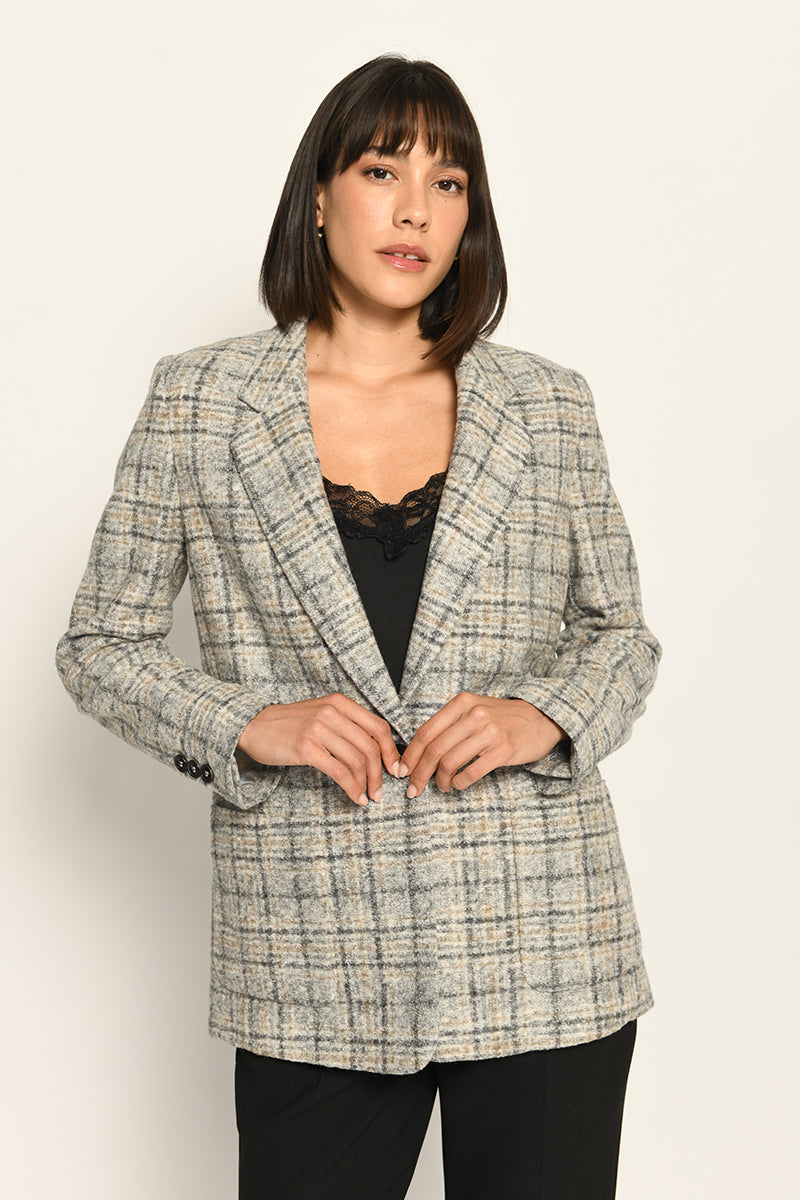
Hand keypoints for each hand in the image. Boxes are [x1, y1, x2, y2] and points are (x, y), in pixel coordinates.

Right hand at [237, 694, 400, 806]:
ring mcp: (318, 729)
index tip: (395, 768)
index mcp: (340, 702)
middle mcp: (332, 712)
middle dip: (380, 773)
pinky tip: (355, 796)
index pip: (378, 726)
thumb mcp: (321, 713)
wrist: (253, 725)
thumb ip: (346, 724)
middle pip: (370, 746)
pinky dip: (352, 787)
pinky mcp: (306, 747)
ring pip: (357, 760)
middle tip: (380, 790)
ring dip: (367, 783)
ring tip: (367, 796)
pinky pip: (339, 771)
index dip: (391, 751)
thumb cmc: (289, 723)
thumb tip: (375, 749)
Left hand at [399, 693, 567, 797]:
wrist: (542, 718)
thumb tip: (419, 751)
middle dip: (419, 774)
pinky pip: (471, 772)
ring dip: (440, 781)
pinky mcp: (503, 750)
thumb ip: (450, 725)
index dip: (410, 755)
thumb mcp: (475, 710)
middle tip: (413, 789)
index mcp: (462, 703)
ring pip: (450, 762)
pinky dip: (460, 783)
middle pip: (434, 750)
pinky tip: (459, 785)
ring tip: (442, 787)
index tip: (402, 770)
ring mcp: (489, 732)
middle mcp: (473, 715)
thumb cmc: (503, 718)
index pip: (425, 732)